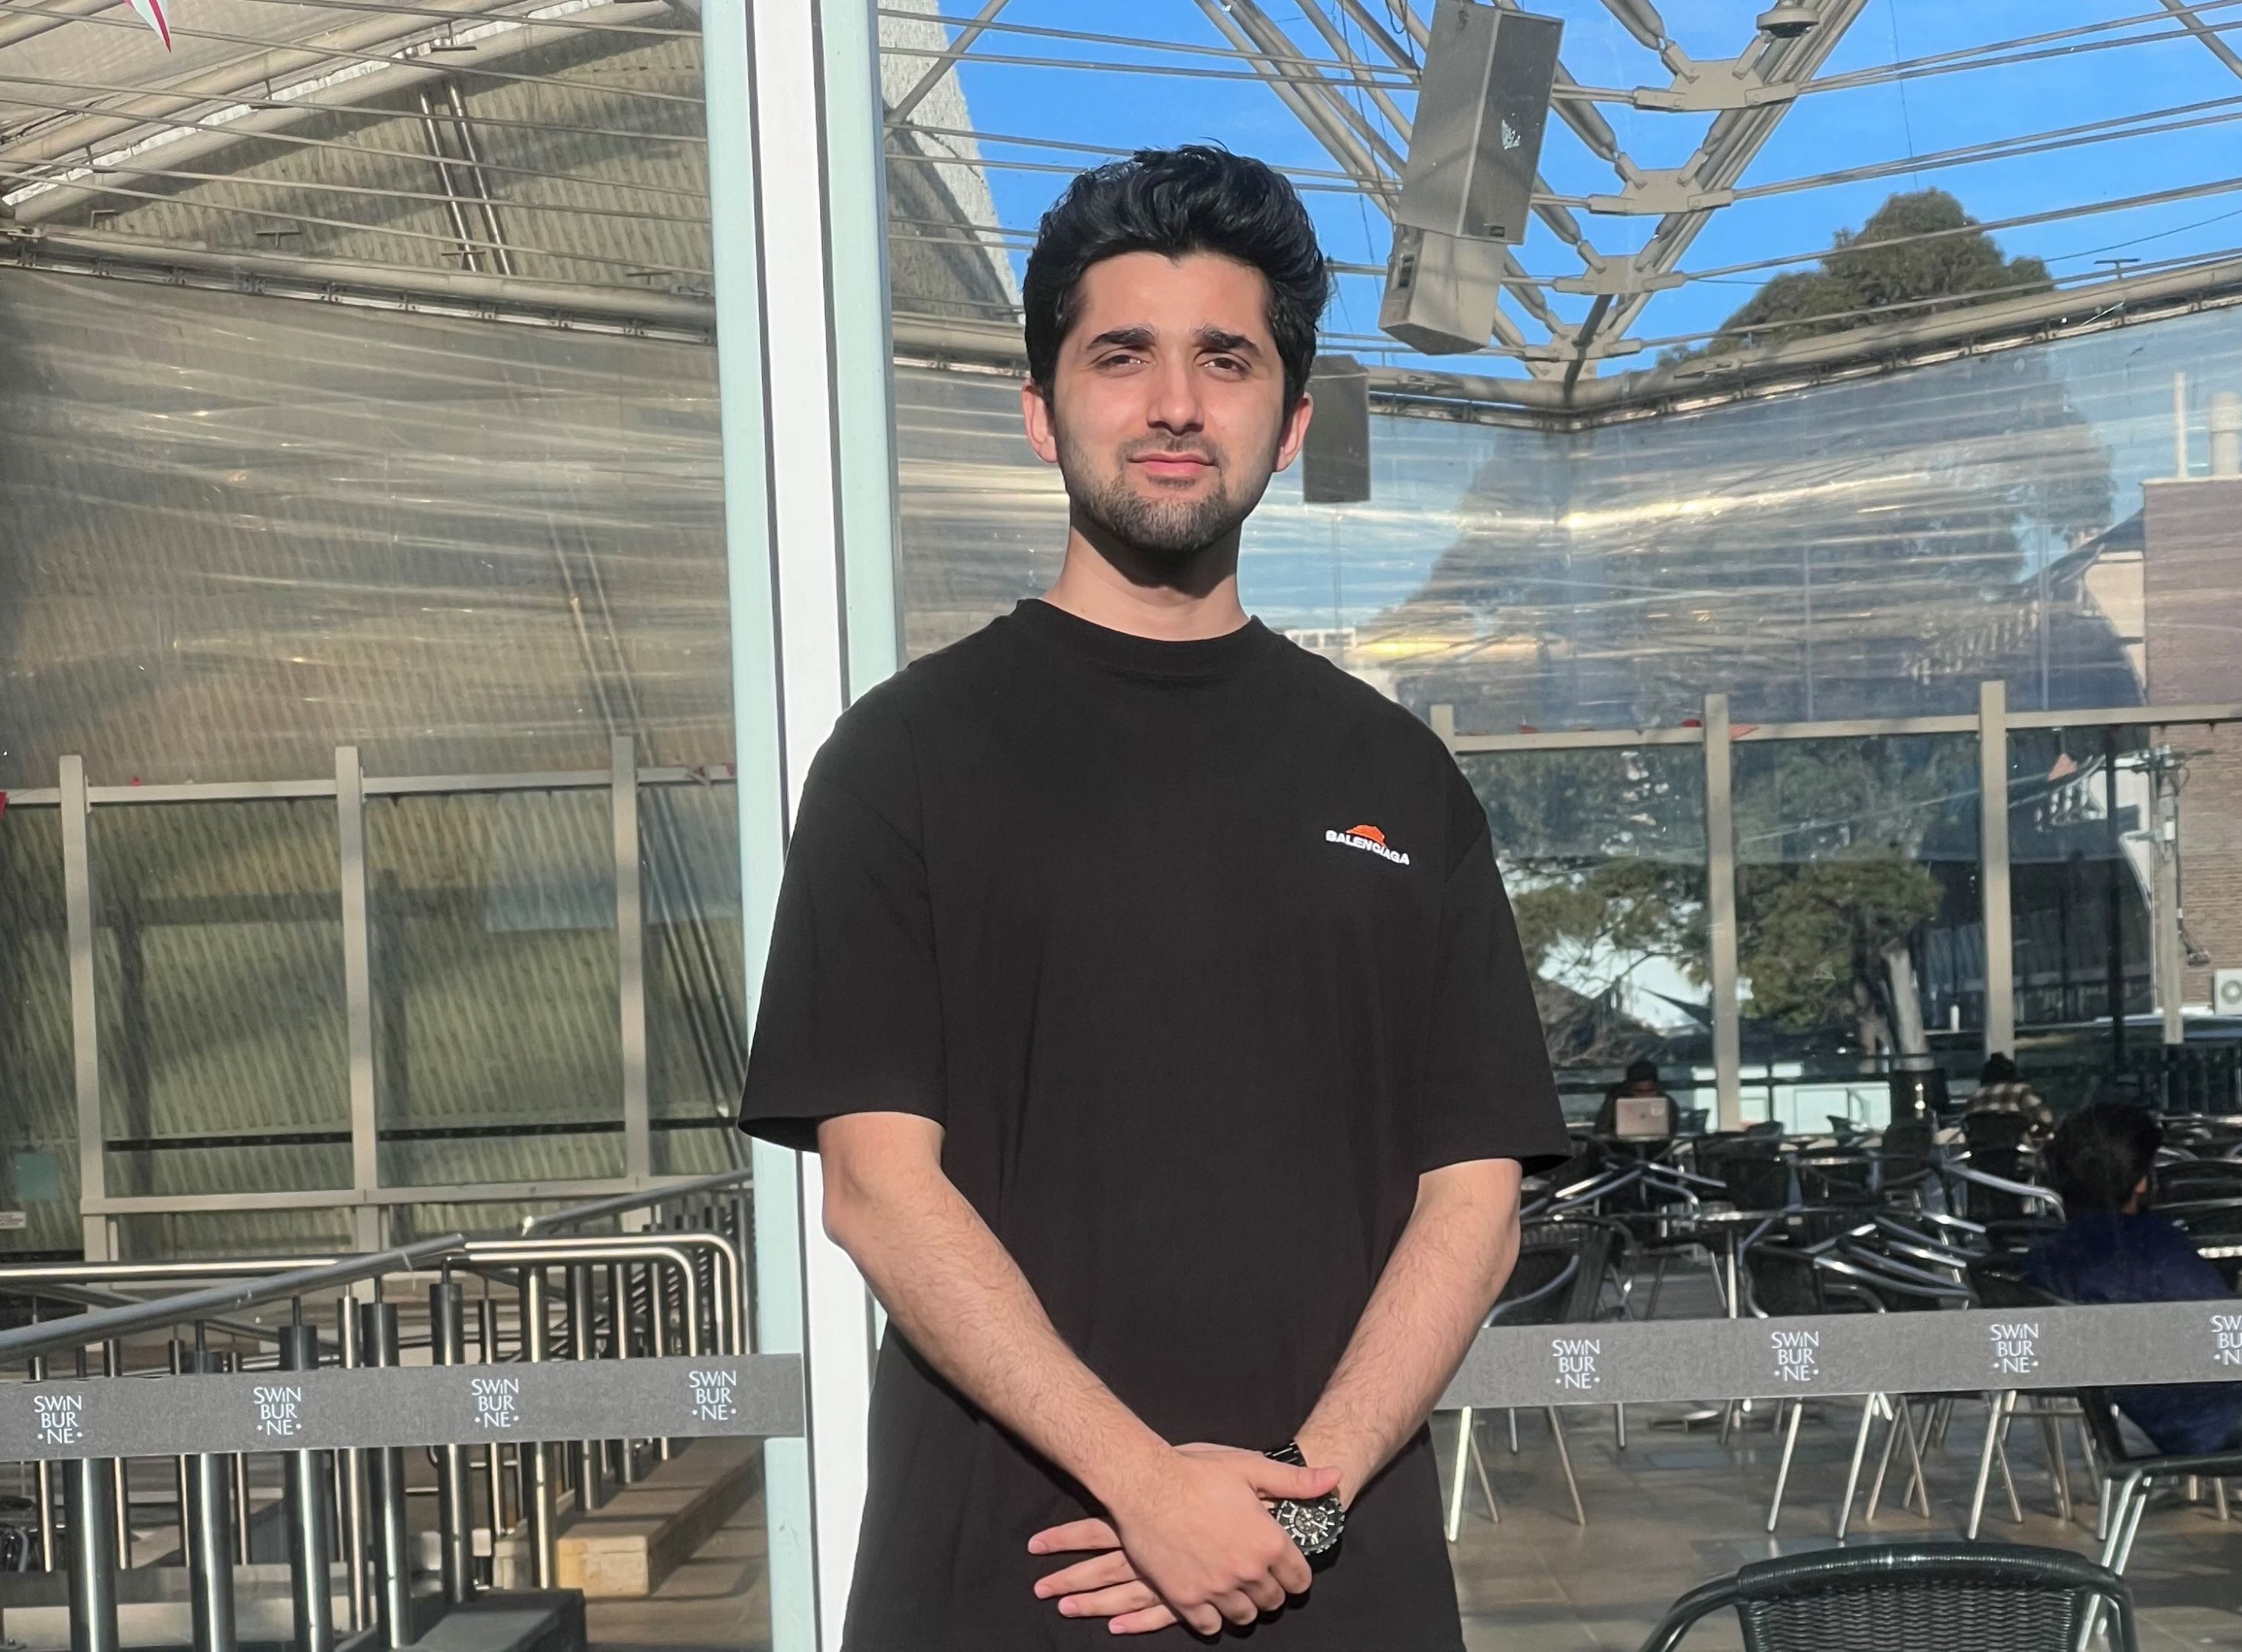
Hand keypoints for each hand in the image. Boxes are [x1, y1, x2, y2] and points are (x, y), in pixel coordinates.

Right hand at [1030, 1444, 1338, 1634]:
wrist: (1144, 1484)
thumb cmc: (1197, 1471)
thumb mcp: (1250, 1467)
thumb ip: (1295, 1481)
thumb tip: (1335, 1478)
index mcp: (1268, 1542)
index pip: (1300, 1580)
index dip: (1295, 1575)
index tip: (1285, 1569)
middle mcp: (1247, 1572)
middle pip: (1273, 1601)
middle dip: (1269, 1589)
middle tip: (1256, 1574)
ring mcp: (1215, 1589)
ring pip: (1244, 1616)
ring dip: (1243, 1605)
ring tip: (1234, 1587)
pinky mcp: (1185, 1599)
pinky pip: (1209, 1626)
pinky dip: (1212, 1617)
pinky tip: (1209, 1599)